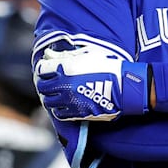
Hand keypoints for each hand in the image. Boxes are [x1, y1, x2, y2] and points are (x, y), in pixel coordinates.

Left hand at [34, 43, 149, 121]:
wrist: (125, 87)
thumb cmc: (110, 66)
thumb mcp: (89, 54)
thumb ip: (67, 54)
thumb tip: (49, 54)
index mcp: (66, 68)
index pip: (42, 69)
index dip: (44, 68)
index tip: (48, 68)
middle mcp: (64, 85)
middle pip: (42, 86)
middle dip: (44, 83)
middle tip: (50, 81)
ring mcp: (69, 101)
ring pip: (48, 101)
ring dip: (51, 96)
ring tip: (58, 93)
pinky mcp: (76, 113)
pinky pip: (59, 113)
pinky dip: (59, 108)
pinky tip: (65, 103)